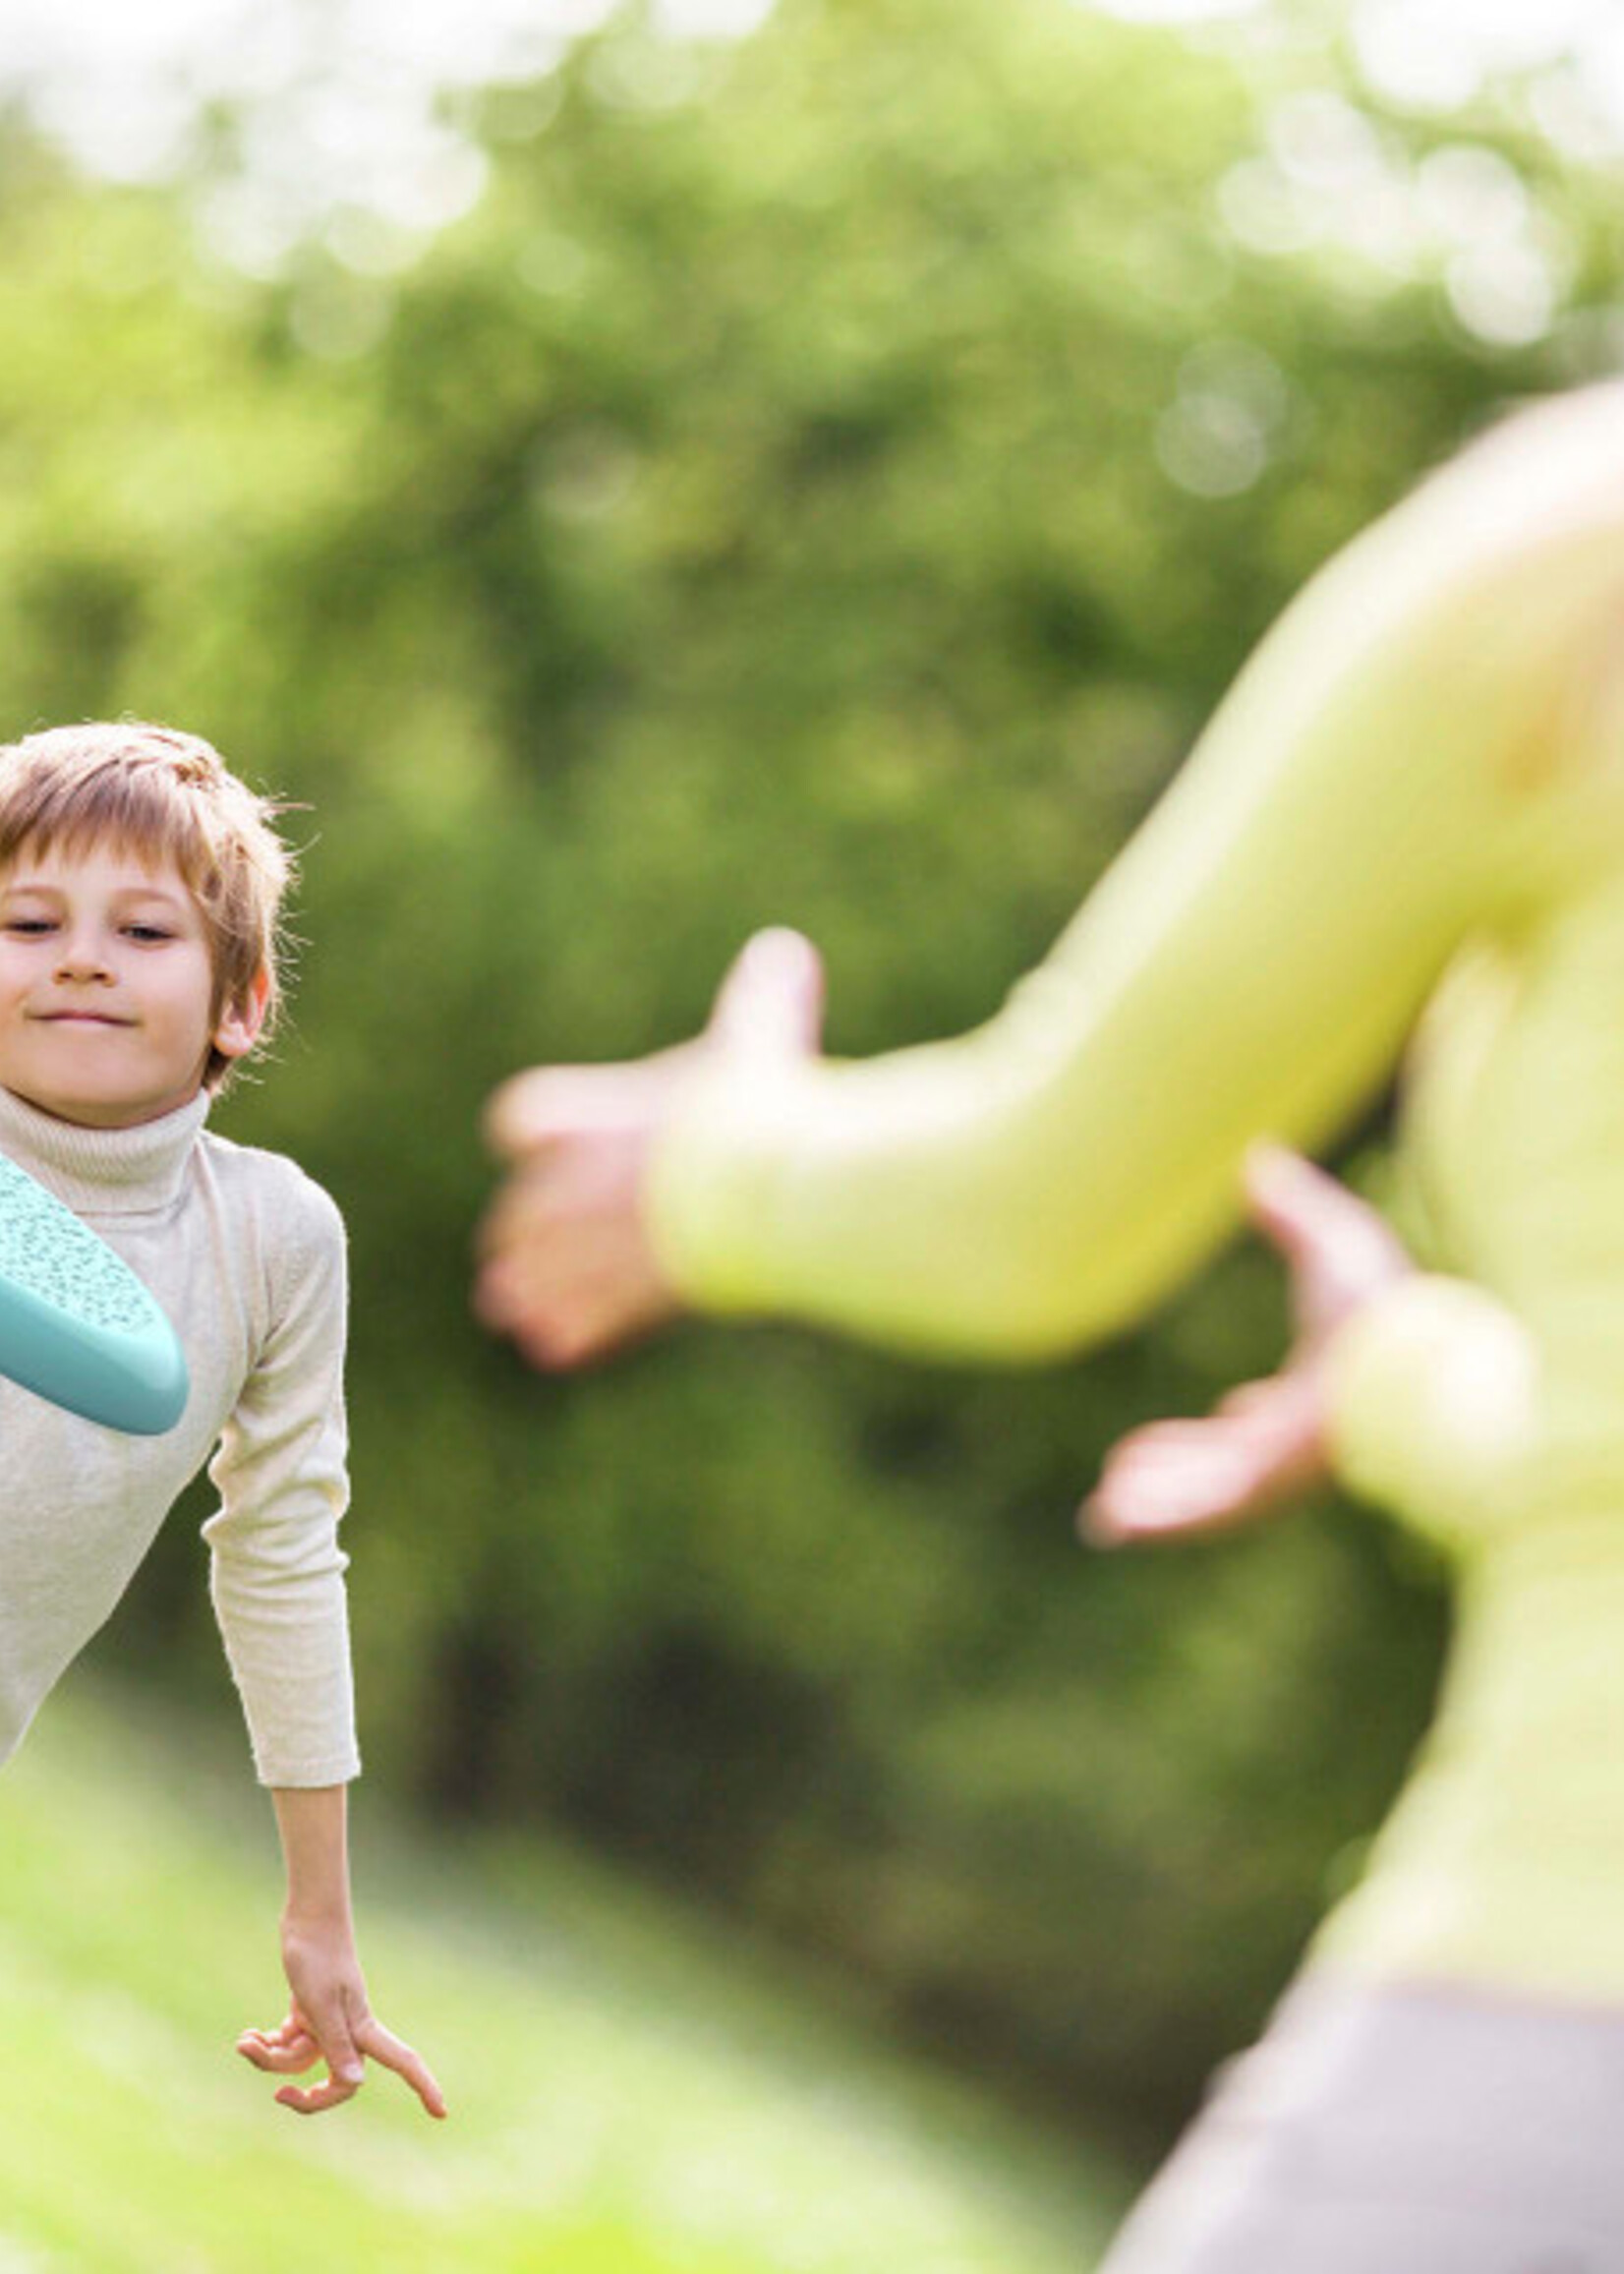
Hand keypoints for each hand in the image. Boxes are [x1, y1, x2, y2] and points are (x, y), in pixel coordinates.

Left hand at [237, 1920, 446, 2119]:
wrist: (305, 1920)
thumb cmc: (317, 1956)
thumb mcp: (321, 2003)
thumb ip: (336, 2044)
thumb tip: (355, 2084)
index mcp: (362, 2028)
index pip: (402, 2061)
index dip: (423, 2086)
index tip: (443, 2114)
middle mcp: (348, 2031)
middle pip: (336, 2084)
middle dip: (304, 2096)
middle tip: (279, 2096)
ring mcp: (327, 2025)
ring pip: (301, 2064)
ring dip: (270, 2058)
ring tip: (246, 2040)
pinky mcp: (307, 2016)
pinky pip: (287, 2048)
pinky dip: (266, 2045)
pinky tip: (249, 2035)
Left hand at [477, 926, 824, 1367]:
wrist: (769, 1186)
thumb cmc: (762, 1106)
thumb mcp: (762, 1037)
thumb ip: (764, 998)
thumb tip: (789, 948)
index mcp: (592, 1118)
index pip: (521, 1121)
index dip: (533, 1136)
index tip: (541, 1145)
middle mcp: (577, 1186)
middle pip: (518, 1212)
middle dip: (521, 1229)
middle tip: (515, 1246)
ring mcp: (593, 1249)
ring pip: (532, 1277)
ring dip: (524, 1291)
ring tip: (511, 1310)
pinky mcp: (622, 1302)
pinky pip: (572, 1328)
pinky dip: (565, 1336)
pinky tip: (554, 1348)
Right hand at [1081, 1144, 1413, 1545]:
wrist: (1406, 1358)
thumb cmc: (1383, 1307)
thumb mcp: (1330, 1242)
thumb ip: (1292, 1208)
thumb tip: (1260, 1158)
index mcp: (1316, 1401)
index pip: (1271, 1423)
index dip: (1242, 1425)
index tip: (1226, 1416)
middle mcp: (1294, 1448)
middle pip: (1225, 1468)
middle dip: (1178, 1473)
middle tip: (1127, 1475)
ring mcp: (1276, 1476)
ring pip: (1199, 1500)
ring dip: (1151, 1504)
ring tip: (1102, 1513)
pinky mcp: (1259, 1492)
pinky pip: (1193, 1514)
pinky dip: (1151, 1519)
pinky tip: (1111, 1519)